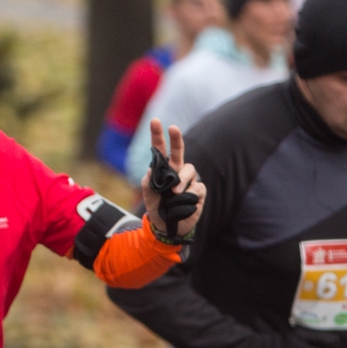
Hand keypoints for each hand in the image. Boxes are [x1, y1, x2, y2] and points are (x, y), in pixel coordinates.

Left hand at [140, 120, 205, 237]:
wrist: (167, 226)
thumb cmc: (158, 208)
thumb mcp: (148, 196)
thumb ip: (147, 183)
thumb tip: (151, 170)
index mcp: (163, 170)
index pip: (160, 150)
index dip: (158, 136)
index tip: (155, 121)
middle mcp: (177, 171)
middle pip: (179, 151)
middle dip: (176, 138)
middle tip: (172, 127)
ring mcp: (189, 180)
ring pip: (189, 170)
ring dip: (182, 180)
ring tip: (175, 193)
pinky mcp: (199, 191)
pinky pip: (197, 188)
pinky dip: (190, 195)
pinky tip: (185, 202)